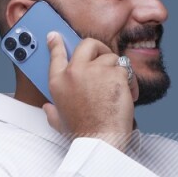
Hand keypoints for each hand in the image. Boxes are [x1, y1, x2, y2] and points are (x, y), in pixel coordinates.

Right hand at [43, 32, 138, 151]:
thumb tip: (47, 108)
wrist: (101, 140)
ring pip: (111, 58)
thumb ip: (52, 112)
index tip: (56, 36)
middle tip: (105, 56)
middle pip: (87, 44)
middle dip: (98, 47)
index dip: (56, 43)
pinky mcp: (114, 73)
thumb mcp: (59, 122)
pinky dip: (130, 82)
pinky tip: (128, 95)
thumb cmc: (83, 134)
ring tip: (119, 89)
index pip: (56, 55)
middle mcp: (74, 72)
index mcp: (58, 82)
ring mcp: (94, 71)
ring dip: (117, 71)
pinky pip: (125, 69)